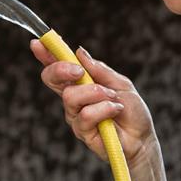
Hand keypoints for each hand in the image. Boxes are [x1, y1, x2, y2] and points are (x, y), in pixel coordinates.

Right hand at [31, 39, 156, 165]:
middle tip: (79, 71)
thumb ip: (99, 69)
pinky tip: (115, 112)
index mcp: (80, 83)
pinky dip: (104, 109)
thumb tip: (79, 52)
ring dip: (96, 93)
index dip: (45, 55)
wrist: (142, 137)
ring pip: (70, 96)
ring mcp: (75, 115)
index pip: (58, 67)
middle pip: (51, 79)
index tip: (38, 42)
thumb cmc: (131, 110)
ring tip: (113, 98)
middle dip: (61, 69)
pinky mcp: (81, 131)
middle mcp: (73, 98)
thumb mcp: (119, 83)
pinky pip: (85, 115)